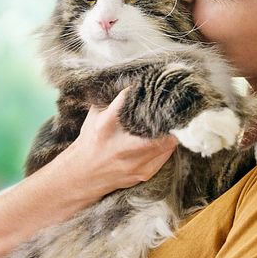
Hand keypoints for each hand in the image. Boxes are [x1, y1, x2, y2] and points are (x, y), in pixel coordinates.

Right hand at [53, 87, 178, 200]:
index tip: (155, 86)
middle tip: (174, 105)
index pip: (132, 103)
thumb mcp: (95, 115)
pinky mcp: (144, 173)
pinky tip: (165, 136)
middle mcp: (122, 146)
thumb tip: (136, 82)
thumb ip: (113, 100)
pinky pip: (166, 155)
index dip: (147, 92)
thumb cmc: (91, 140)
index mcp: (106, 126)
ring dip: (173, 130)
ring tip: (174, 119)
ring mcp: (135, 163)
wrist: (82, 175)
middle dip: (169, 116)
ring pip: (169, 143)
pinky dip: (167, 144)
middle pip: (159, 128)